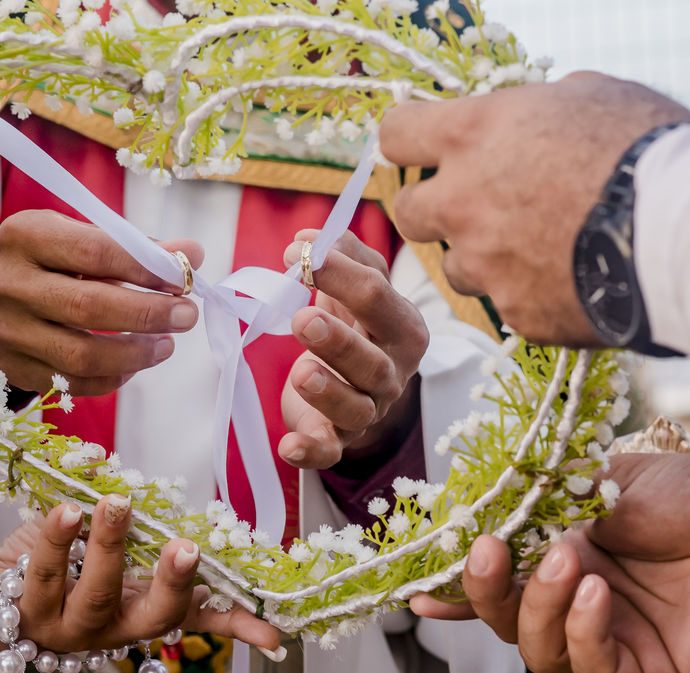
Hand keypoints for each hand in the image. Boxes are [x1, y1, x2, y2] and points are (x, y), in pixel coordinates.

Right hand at [0, 210, 203, 394]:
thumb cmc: (50, 261)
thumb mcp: (81, 238)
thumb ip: (134, 246)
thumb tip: (192, 253)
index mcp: (25, 236)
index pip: (94, 251)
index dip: (145, 268)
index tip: (183, 277)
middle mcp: (7, 283)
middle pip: (88, 307)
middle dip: (147, 314)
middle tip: (186, 315)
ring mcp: (5, 331)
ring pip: (81, 354)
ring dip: (135, 353)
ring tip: (167, 344)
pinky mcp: (11, 368)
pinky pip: (72, 383)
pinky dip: (113, 376)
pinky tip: (135, 363)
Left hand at [0, 496, 280, 661]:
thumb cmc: (48, 568)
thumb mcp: (94, 544)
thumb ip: (114, 513)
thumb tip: (115, 466)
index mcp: (137, 605)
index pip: (194, 616)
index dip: (235, 624)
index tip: (273, 633)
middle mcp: (110, 626)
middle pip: (153, 614)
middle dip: (173, 582)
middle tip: (186, 548)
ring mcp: (69, 627)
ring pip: (97, 593)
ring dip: (110, 544)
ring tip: (116, 502)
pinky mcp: (26, 615)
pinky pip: (44, 573)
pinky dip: (56, 537)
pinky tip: (65, 509)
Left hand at [278, 229, 427, 468]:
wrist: (357, 381)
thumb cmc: (357, 324)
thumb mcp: (358, 285)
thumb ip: (340, 252)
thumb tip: (307, 236)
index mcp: (401, 327)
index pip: (378, 299)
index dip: (341, 275)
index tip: (298, 253)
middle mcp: (391, 373)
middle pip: (371, 362)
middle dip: (339, 341)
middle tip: (303, 319)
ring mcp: (368, 410)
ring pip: (355, 408)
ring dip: (328, 392)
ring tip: (300, 372)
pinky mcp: (338, 440)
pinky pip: (328, 451)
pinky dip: (310, 452)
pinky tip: (288, 446)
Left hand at [379, 72, 689, 345]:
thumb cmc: (647, 146)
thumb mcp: (591, 95)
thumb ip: (539, 105)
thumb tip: (534, 109)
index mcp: (470, 135)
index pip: (395, 134)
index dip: (411, 139)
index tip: (427, 147)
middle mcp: (460, 202)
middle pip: (409, 211)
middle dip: (439, 207)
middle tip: (484, 202)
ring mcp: (484, 264)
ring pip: (457, 265)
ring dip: (486, 255)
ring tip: (547, 244)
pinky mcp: (516, 313)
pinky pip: (509, 303)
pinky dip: (533, 292)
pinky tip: (576, 278)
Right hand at [410, 453, 689, 672]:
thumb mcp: (603, 481)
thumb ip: (545, 496)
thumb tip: (487, 500)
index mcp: (563, 557)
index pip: (500, 585)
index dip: (458, 590)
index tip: (419, 586)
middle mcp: (581, 605)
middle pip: (507, 625)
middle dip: (484, 593)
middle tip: (487, 550)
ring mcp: (613, 642)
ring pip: (539, 654)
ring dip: (538, 608)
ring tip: (567, 562)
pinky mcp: (647, 672)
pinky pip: (592, 671)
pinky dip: (582, 633)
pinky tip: (596, 595)